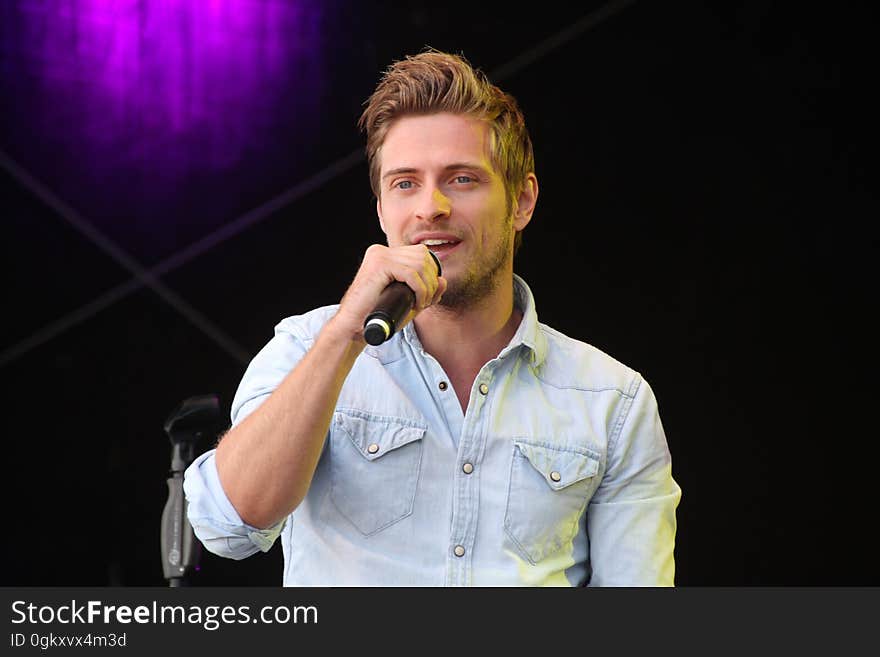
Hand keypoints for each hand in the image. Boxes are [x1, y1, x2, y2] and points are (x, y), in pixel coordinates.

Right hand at [330, 244, 446, 342]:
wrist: (354, 326)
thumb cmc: (378, 315)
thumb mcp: (408, 301)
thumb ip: (426, 292)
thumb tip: (443, 280)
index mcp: (386, 255)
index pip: (420, 254)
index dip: (431, 274)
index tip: (428, 296)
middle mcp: (381, 251)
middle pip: (422, 256)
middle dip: (431, 281)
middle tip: (425, 302)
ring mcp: (379, 255)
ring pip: (419, 264)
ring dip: (427, 287)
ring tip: (420, 304)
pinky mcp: (379, 265)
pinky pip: (411, 273)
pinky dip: (420, 289)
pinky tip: (416, 302)